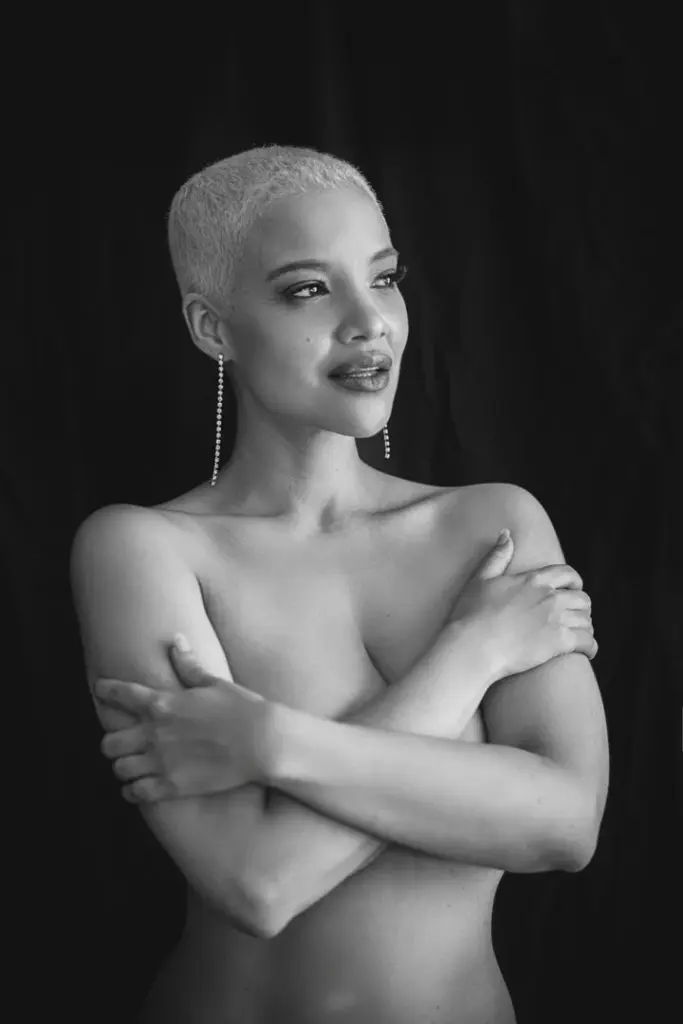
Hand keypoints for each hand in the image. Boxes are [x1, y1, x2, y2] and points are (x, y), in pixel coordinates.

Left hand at [96, 638, 271, 802]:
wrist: (262, 742)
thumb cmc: (242, 709)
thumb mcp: (214, 682)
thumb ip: (189, 665)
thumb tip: (176, 640)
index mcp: (162, 704)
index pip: (120, 694)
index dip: (105, 690)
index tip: (100, 690)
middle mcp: (154, 733)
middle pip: (108, 743)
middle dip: (111, 743)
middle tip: (122, 743)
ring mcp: (161, 762)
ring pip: (119, 769)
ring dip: (122, 767)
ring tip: (131, 766)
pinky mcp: (172, 786)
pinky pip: (135, 793)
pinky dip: (132, 791)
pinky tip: (137, 787)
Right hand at [449, 530, 597, 676]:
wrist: (473, 646)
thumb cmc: (472, 614)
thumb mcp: (481, 579)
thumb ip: (497, 556)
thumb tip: (506, 534)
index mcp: (533, 580)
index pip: (568, 574)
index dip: (575, 581)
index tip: (574, 588)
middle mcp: (550, 597)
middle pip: (582, 599)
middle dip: (582, 607)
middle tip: (576, 616)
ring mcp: (556, 619)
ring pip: (586, 620)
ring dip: (586, 627)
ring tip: (581, 635)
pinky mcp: (559, 642)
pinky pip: (587, 642)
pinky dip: (590, 646)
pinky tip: (587, 651)